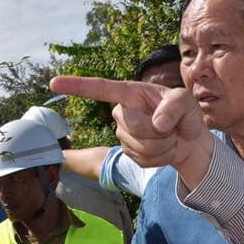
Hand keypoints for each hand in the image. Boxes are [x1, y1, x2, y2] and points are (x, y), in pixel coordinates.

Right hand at [49, 76, 214, 187]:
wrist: (189, 140)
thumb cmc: (185, 113)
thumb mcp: (186, 101)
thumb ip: (175, 106)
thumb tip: (158, 123)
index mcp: (130, 93)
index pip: (101, 88)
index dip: (77, 86)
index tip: (54, 83)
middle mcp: (122, 113)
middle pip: (133, 126)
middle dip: (159, 130)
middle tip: (172, 127)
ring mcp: (124, 135)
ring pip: (141, 146)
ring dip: (163, 145)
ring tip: (170, 137)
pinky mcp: (130, 154)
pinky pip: (144, 160)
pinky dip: (162, 157)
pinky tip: (165, 149)